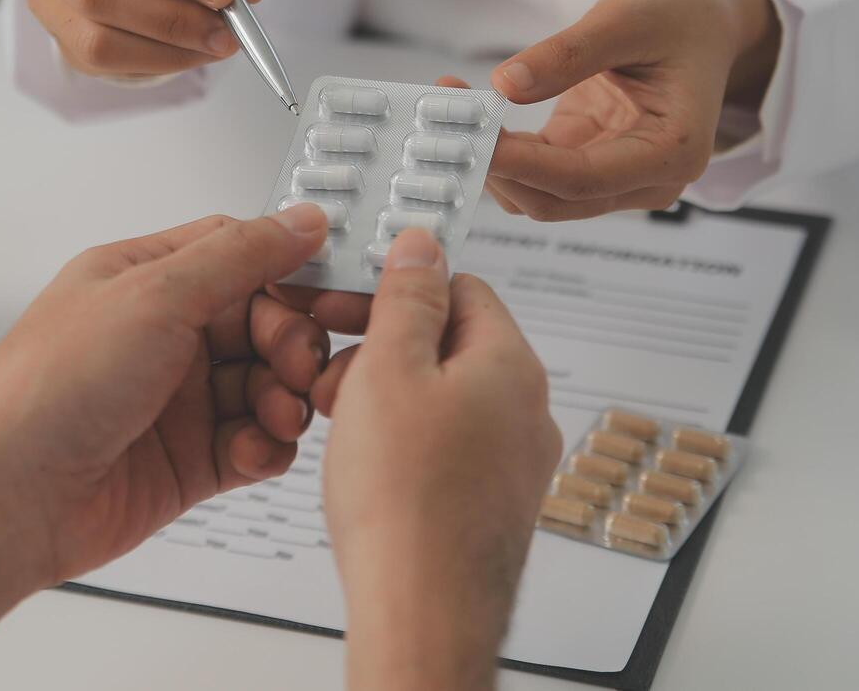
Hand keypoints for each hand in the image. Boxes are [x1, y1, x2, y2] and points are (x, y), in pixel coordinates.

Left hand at [0, 206, 330, 584]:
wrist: (4, 501)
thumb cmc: (48, 390)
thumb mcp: (155, 295)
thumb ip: (240, 255)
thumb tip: (300, 220)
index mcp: (144, 279)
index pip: (240, 256)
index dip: (288, 273)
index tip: (325, 292)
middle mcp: (162, 336)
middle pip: (265, 323)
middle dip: (292, 343)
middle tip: (297, 364)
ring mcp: (176, 400)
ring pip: (267, 386)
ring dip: (286, 398)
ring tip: (279, 414)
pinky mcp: (189, 460)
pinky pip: (256, 443)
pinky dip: (267, 447)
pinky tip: (254, 450)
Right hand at [322, 230, 561, 690]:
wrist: (425, 613)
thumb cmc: (407, 502)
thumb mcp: (389, 369)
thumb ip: (406, 298)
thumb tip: (423, 245)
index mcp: (510, 364)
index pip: (461, 287)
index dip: (398, 287)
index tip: (351, 299)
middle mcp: (526, 410)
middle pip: (451, 343)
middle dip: (384, 347)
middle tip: (332, 370)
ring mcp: (514, 461)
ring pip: (446, 398)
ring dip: (389, 396)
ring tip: (341, 423)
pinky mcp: (493, 503)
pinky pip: (448, 448)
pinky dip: (406, 442)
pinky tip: (369, 466)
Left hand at [468, 0, 779, 220]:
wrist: (709, 19)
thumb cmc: (684, 15)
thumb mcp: (629, 17)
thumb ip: (569, 54)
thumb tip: (505, 85)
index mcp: (671, 153)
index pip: (582, 180)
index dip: (522, 164)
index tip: (471, 138)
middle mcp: (646, 179)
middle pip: (554, 200)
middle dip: (495, 167)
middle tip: (443, 122)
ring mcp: (615, 175)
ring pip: (537, 192)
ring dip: (489, 159)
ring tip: (447, 104)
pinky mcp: (587, 159)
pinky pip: (535, 168)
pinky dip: (499, 145)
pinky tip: (466, 106)